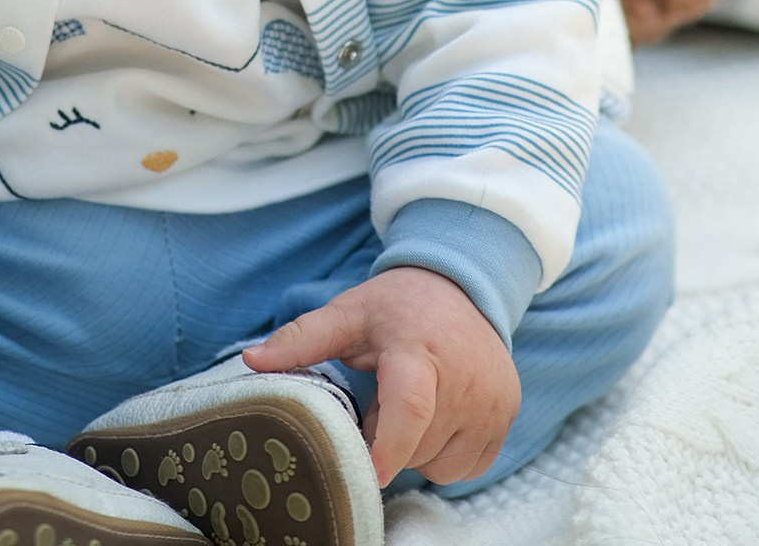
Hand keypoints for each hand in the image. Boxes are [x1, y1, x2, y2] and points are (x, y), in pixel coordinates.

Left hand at [242, 266, 520, 487]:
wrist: (463, 286)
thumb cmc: (398, 306)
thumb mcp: (348, 314)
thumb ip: (301, 339)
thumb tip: (252, 361)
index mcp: (418, 349)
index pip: (409, 406)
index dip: (388, 446)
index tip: (367, 472)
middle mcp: (465, 378)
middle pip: (416, 447)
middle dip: (389, 439)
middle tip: (380, 400)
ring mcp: (492, 401)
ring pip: (442, 466)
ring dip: (419, 451)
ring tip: (411, 404)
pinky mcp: (507, 416)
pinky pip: (469, 466)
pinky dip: (448, 453)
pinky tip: (437, 417)